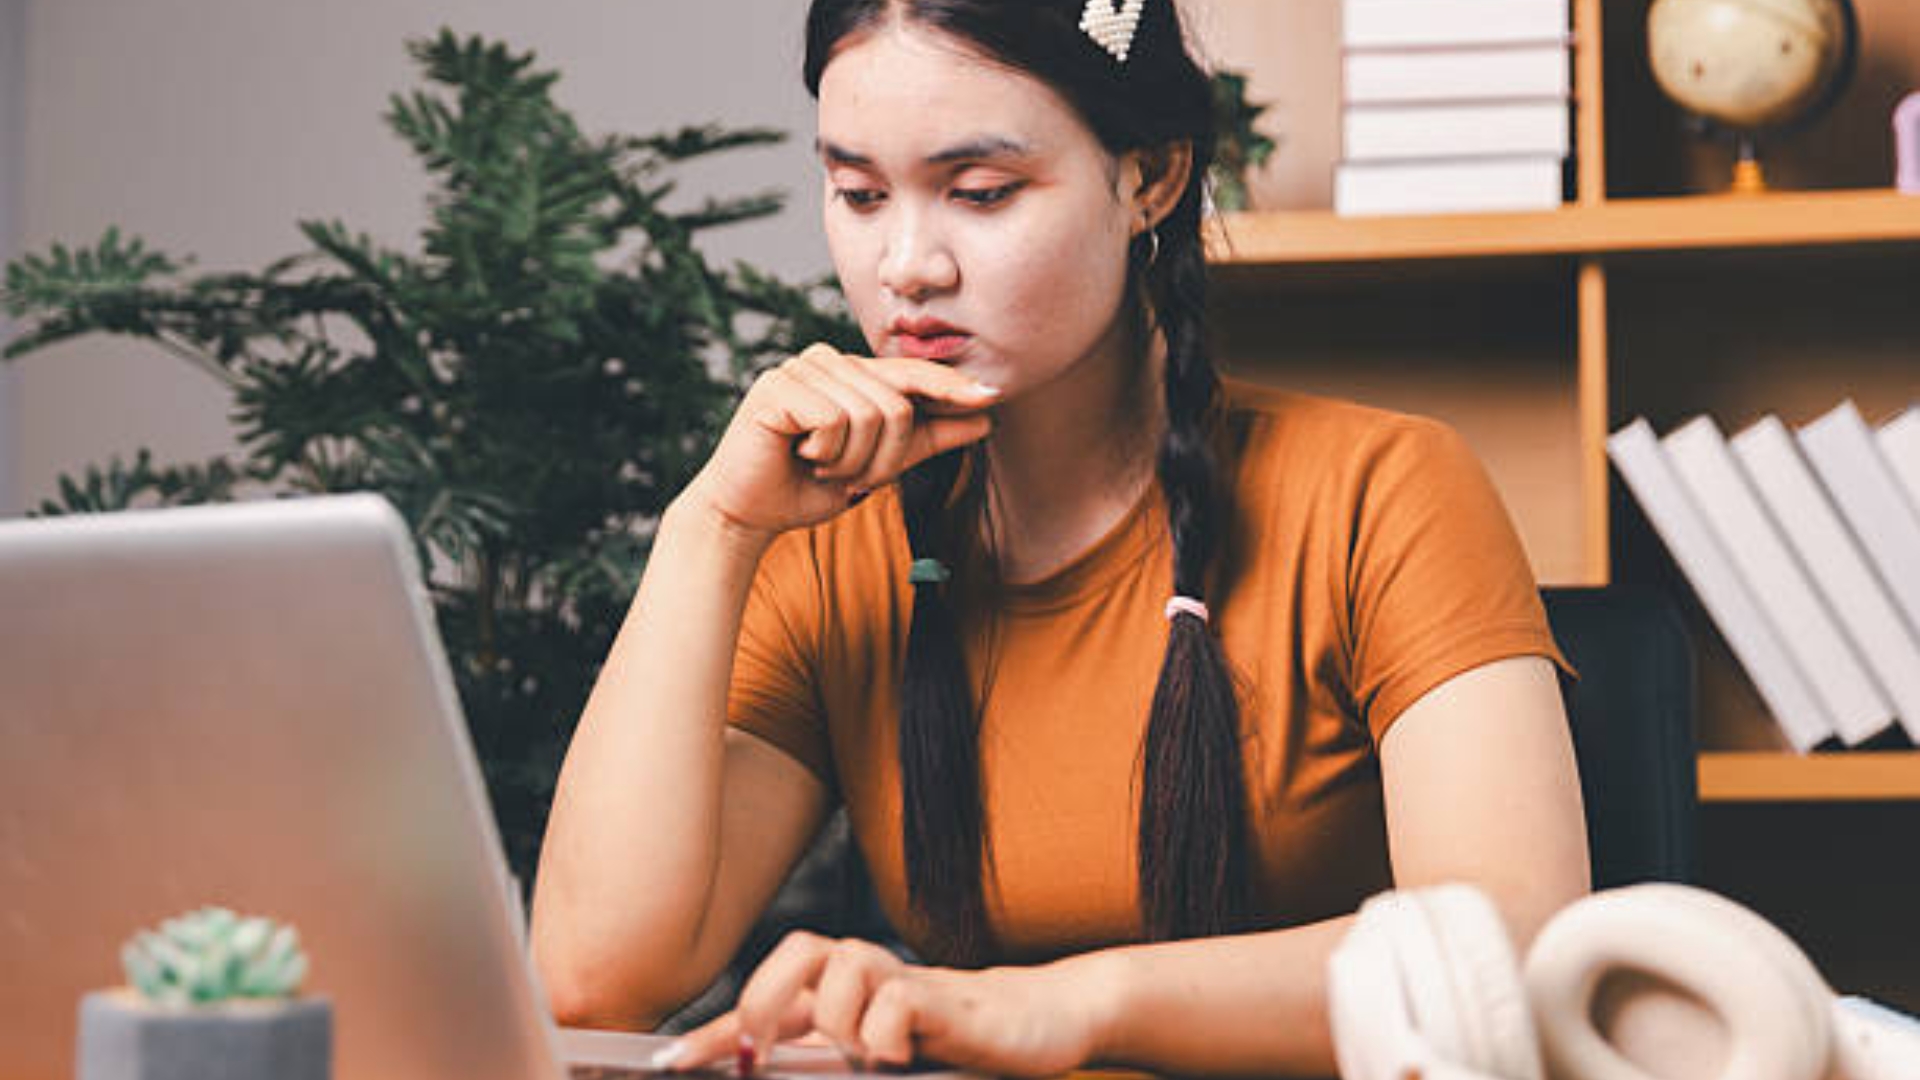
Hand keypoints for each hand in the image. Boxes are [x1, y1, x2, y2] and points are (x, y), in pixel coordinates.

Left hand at [660, 932, 1112, 1078]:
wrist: (1033, 1024)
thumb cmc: (949, 1043)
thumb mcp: (876, 1056)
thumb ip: (827, 1063)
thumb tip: (767, 1070)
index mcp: (844, 993)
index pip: (767, 1001)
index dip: (713, 1032)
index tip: (668, 1062)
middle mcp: (868, 976)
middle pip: (798, 949)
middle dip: (766, 999)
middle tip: (764, 1055)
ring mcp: (906, 981)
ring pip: (844, 967)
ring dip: (838, 1023)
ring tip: (861, 1061)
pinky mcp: (945, 999)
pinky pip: (896, 998)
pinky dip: (883, 1034)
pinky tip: (894, 1058)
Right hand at [680, 344, 999, 540]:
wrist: (750, 512)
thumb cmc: (810, 485)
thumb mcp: (881, 464)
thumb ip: (928, 439)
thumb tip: (984, 419)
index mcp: (852, 372)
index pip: (912, 374)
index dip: (950, 388)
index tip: (990, 397)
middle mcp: (828, 359)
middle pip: (897, 404)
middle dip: (883, 457)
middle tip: (850, 477)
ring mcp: (801, 368)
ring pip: (870, 415)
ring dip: (852, 460)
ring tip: (822, 466)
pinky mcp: (778, 387)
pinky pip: (835, 421)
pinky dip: (826, 453)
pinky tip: (800, 455)